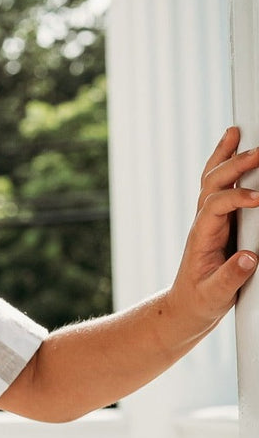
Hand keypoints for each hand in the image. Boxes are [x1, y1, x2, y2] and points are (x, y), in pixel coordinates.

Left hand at [168, 127, 258, 338]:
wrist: (187, 307)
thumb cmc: (201, 301)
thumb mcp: (215, 296)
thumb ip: (231, 277)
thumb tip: (250, 258)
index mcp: (202, 238)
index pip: (216, 207)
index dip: (236, 199)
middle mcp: (204, 223)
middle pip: (212, 185)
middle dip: (233, 166)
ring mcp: (211, 219)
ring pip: (214, 180)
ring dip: (225, 155)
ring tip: (236, 131)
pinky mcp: (221, 220)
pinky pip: (222, 187)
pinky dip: (228, 165)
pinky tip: (235, 146)